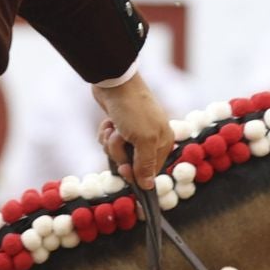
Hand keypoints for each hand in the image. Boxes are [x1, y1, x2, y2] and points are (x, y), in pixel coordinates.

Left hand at [92, 71, 172, 189]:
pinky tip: (108, 123)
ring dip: (111, 143)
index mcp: (164, 142)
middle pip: (131, 163)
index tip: (124, 168)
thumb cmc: (133, 111)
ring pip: (117, 153)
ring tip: (114, 127)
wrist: (115, 84)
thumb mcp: (144, 140)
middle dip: (119, 153)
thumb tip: (149, 186)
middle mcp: (151, 138)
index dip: (135, 173)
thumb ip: (146, 164)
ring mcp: (134, 132)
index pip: (150, 171)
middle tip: (119, 139)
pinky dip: (105, 134)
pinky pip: (109, 142)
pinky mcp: (119, 127)